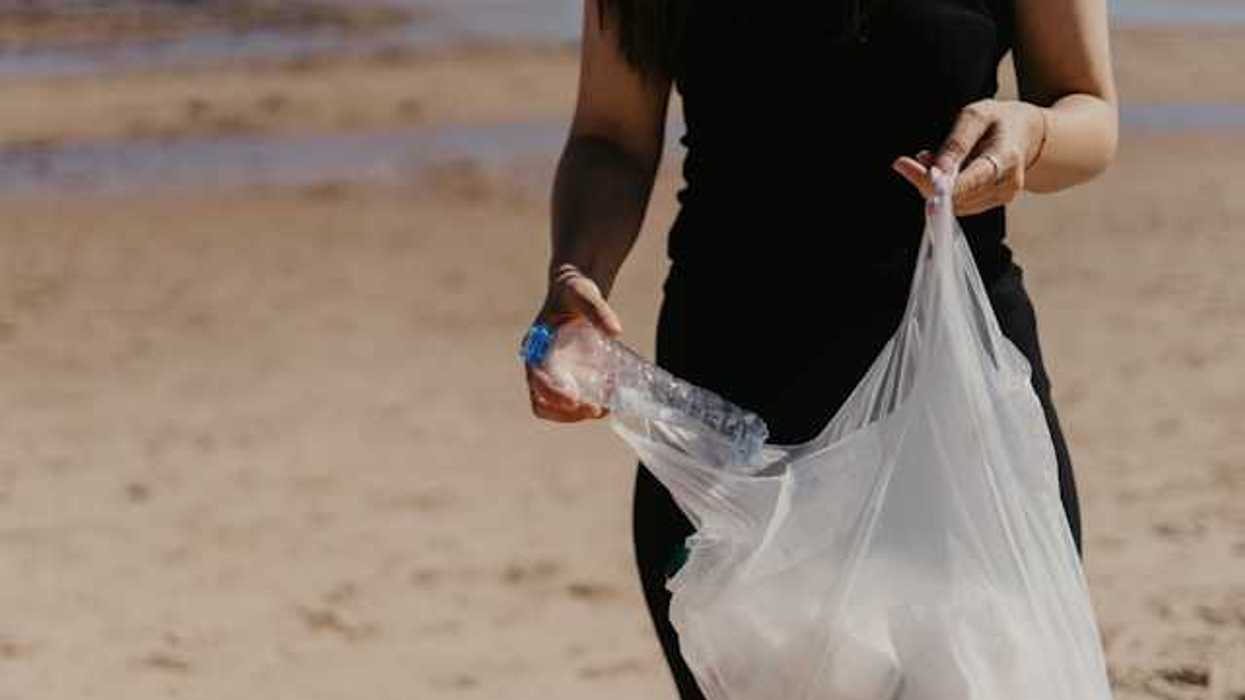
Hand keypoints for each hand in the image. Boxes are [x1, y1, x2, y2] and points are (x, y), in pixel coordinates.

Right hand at [525, 263, 622, 422]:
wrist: (576, 293)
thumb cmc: (574, 291)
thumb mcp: (584, 293)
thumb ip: (597, 310)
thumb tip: (616, 331)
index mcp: (535, 346)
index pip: (536, 378)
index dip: (552, 392)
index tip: (574, 400)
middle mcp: (539, 364)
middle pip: (542, 402)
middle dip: (566, 413)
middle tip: (596, 410)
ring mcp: (552, 374)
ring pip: (555, 409)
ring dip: (578, 414)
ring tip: (606, 408)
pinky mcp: (567, 378)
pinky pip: (573, 402)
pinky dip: (589, 405)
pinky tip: (609, 397)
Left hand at [892, 99, 1046, 215]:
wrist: (1027, 134)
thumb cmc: (1000, 121)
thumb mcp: (976, 116)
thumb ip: (956, 144)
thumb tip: (936, 171)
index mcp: (1007, 158)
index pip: (969, 181)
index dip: (938, 184)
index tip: (910, 173)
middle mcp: (1007, 184)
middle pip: (958, 197)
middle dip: (926, 182)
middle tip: (906, 163)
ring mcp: (1001, 197)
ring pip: (955, 204)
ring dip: (933, 186)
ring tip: (930, 160)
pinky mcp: (991, 203)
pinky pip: (959, 204)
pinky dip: (943, 191)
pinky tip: (942, 172)